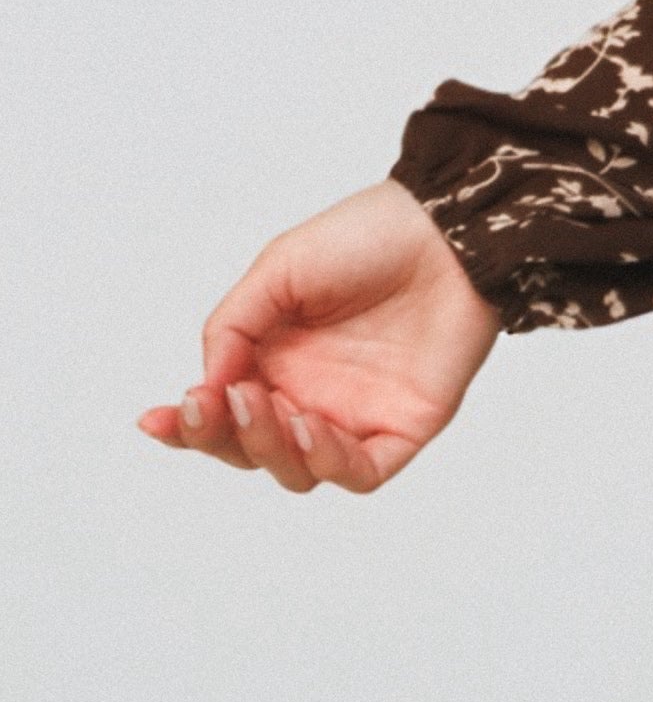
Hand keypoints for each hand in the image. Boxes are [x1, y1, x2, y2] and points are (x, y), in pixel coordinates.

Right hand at [138, 181, 500, 492]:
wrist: (448, 229)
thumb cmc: (367, 238)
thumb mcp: (279, 271)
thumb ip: (233, 327)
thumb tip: (204, 387)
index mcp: (273, 359)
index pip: (219, 412)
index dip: (186, 426)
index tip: (156, 419)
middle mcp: (309, 394)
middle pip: (248, 449)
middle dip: (221, 436)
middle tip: (220, 401)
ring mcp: (354, 416)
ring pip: (296, 468)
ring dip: (269, 447)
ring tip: (265, 404)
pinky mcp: (402, 429)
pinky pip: (358, 472)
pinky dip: (326, 461)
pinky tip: (308, 426)